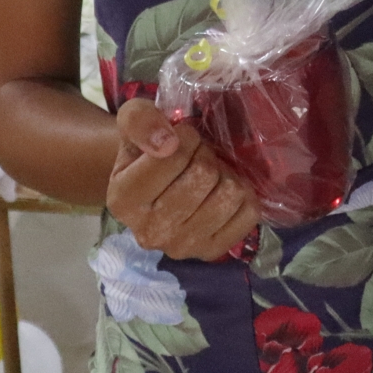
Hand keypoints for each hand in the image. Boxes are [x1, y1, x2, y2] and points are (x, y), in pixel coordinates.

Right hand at [107, 98, 259, 259]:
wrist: (156, 184)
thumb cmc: (146, 149)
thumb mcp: (132, 120)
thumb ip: (140, 121)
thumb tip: (166, 143)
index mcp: (123, 200)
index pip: (174, 155)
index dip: (185, 137)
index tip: (178, 139)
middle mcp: (149, 232)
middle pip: (204, 175)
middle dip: (205, 155)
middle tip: (195, 157)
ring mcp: (182, 247)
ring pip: (230, 193)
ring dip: (224, 174)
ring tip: (208, 175)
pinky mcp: (212, 251)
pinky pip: (249, 213)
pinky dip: (242, 194)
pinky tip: (221, 191)